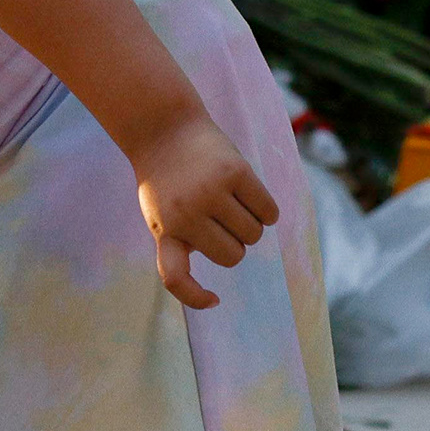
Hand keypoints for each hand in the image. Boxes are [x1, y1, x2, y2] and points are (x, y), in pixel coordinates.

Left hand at [131, 114, 276, 309]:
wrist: (163, 130)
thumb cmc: (166, 180)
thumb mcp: (161, 214)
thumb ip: (182, 241)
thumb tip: (223, 264)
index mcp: (164, 231)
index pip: (175, 277)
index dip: (195, 296)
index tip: (214, 301)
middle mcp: (185, 216)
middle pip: (234, 256)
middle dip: (235, 243)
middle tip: (221, 221)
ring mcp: (210, 193)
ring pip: (254, 234)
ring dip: (251, 224)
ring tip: (231, 202)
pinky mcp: (235, 172)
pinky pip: (269, 212)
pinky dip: (267, 211)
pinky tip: (251, 195)